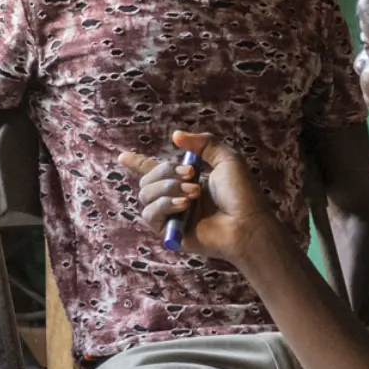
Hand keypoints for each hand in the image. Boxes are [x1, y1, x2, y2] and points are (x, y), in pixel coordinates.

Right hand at [122, 132, 273, 263]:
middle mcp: (175, 196)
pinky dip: (164, 205)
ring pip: (145, 195)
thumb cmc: (241, 194)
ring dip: (167, 188)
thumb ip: (203, 143)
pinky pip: (150, 215)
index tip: (122, 157)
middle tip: (191, 174)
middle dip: (165, 171)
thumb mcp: (226, 159)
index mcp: (186, 179)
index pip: (155, 170)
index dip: (137, 164)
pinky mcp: (169, 233)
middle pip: (147, 180)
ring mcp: (171, 215)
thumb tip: (175, 136)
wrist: (246, 224)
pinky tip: (184, 205)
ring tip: (194, 193)